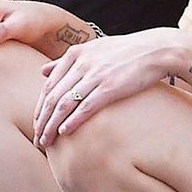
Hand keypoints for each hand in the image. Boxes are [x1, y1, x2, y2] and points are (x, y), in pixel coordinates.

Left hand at [33, 29, 175, 147]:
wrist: (156, 50)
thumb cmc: (126, 51)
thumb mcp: (93, 49)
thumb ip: (67, 61)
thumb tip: (43, 71)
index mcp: (75, 54)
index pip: (49, 86)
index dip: (39, 107)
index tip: (36, 124)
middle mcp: (81, 63)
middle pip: (53, 97)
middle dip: (41, 121)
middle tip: (36, 139)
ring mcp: (95, 75)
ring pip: (65, 104)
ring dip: (52, 125)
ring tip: (45, 141)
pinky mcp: (110, 87)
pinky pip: (86, 106)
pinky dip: (72, 120)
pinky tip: (64, 133)